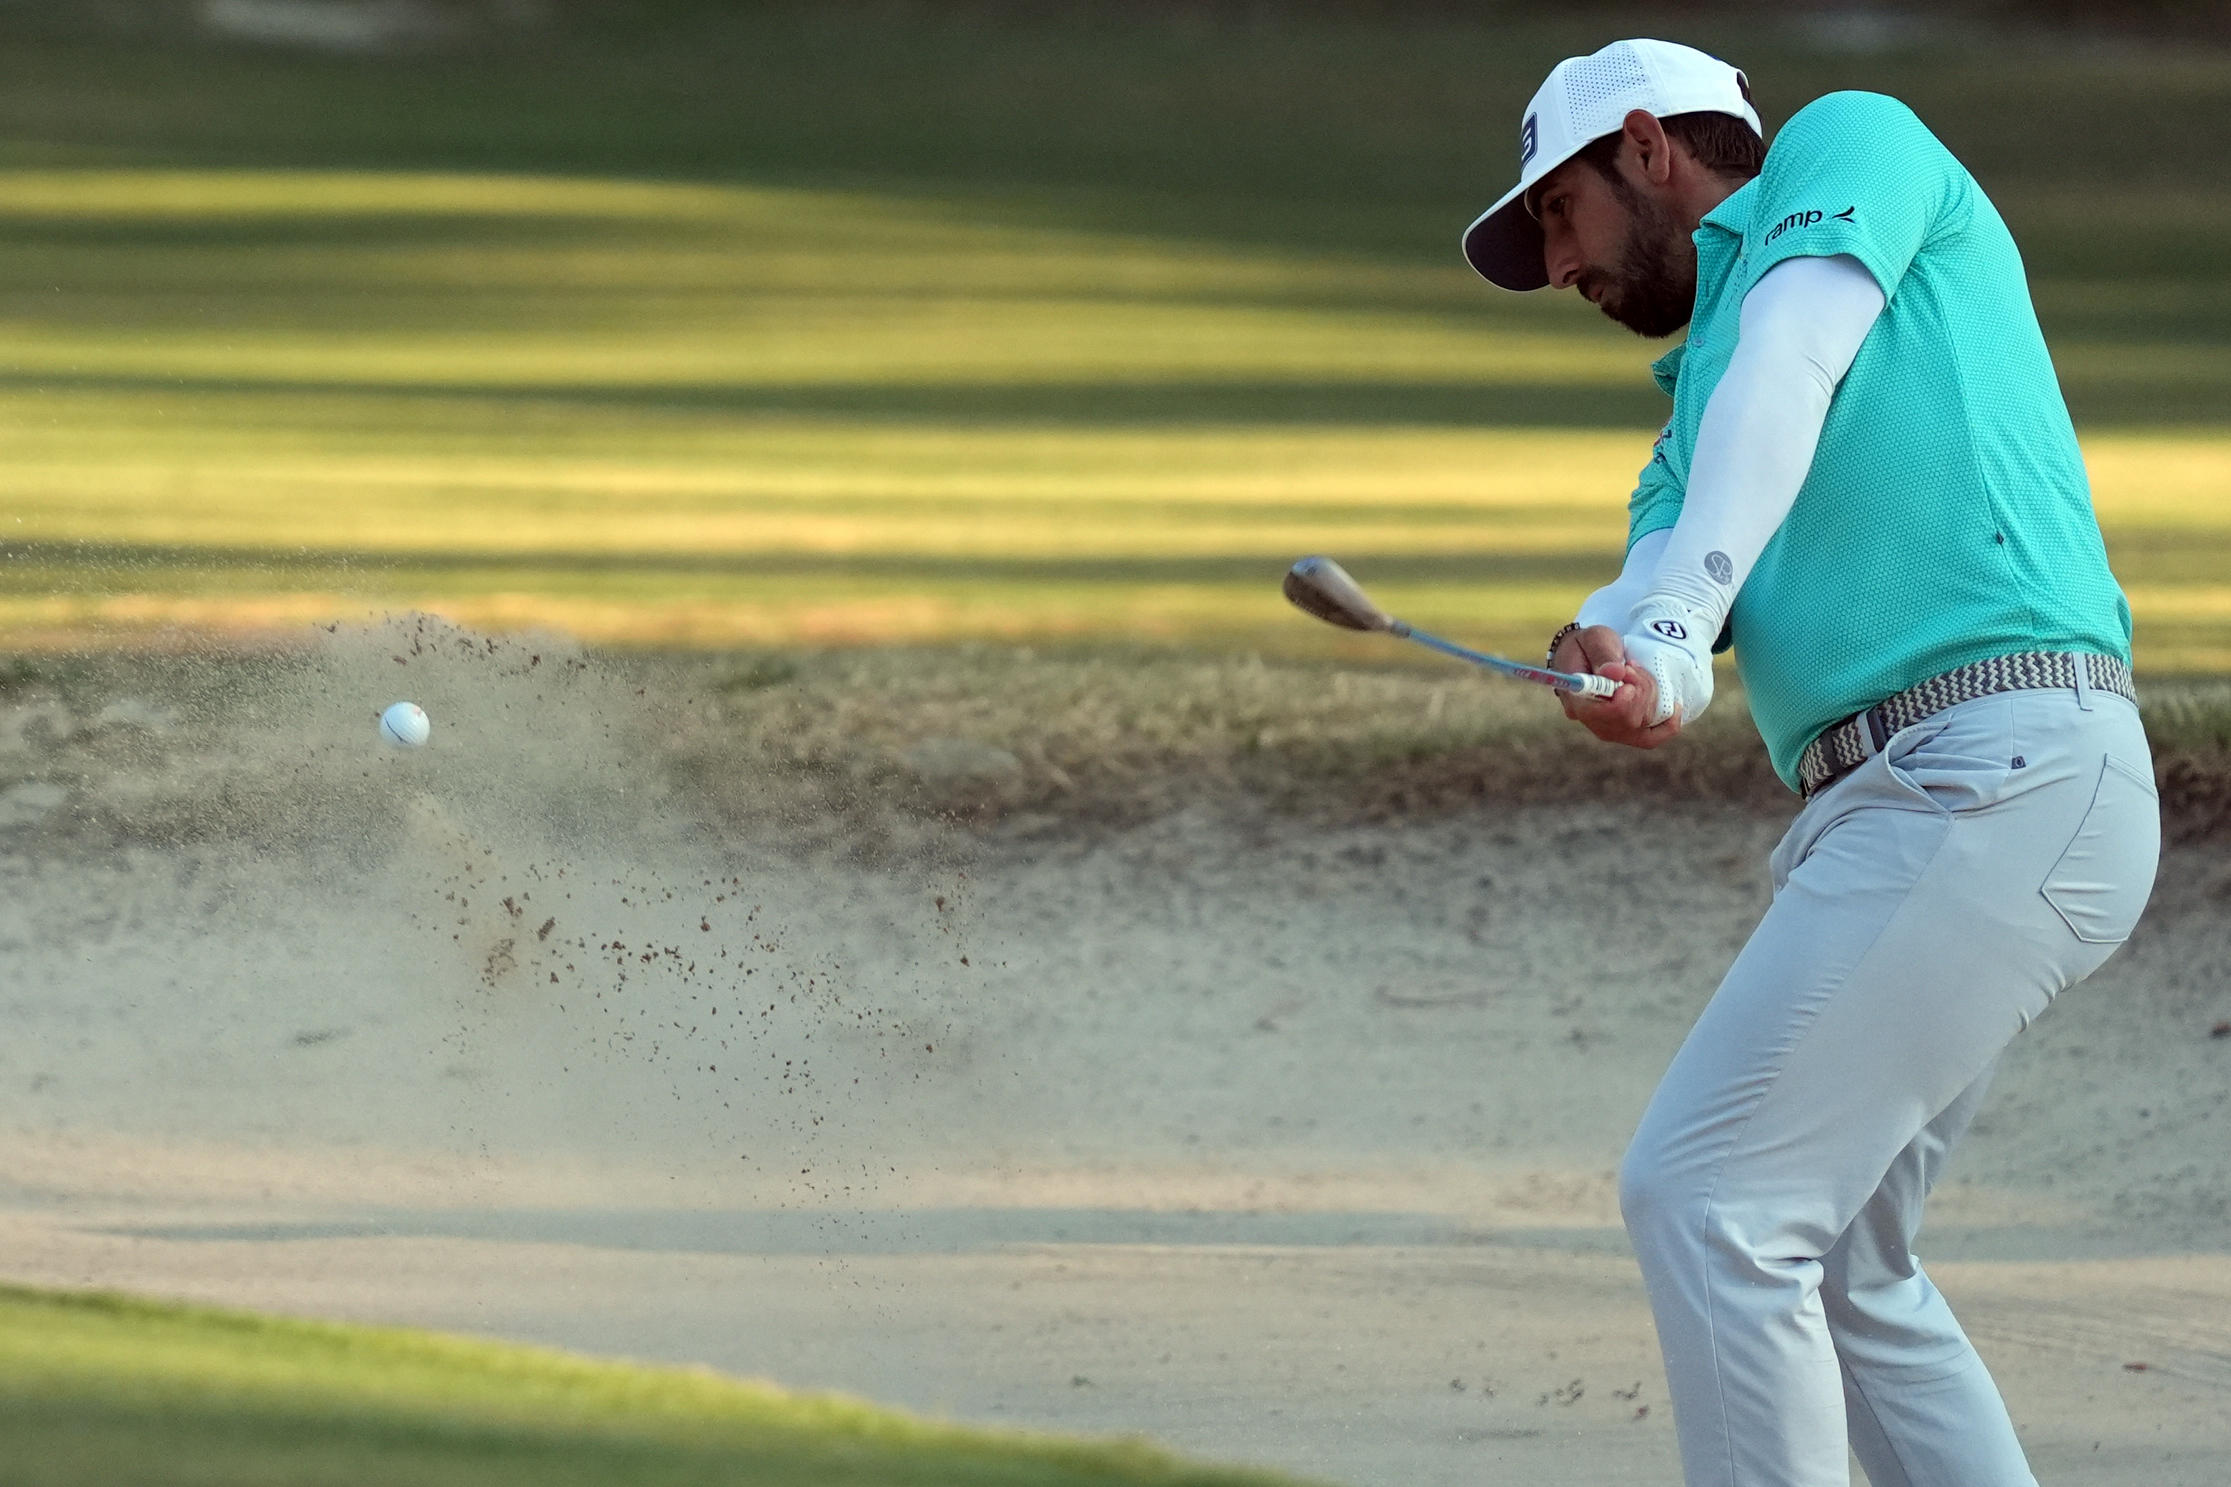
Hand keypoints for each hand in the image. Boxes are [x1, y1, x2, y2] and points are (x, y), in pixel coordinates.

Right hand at [1551, 624, 1684, 749]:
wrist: (1590, 654)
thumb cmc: (1589, 645)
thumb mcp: (1594, 639)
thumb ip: (1603, 654)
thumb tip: (1616, 672)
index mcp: (1576, 701)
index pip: (1597, 716)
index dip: (1620, 703)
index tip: (1628, 679)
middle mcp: (1592, 722)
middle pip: (1626, 721)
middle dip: (1639, 689)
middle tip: (1632, 665)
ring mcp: (1611, 729)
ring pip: (1641, 724)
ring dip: (1649, 693)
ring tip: (1637, 672)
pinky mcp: (1628, 730)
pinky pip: (1652, 738)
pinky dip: (1667, 724)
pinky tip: (1674, 707)